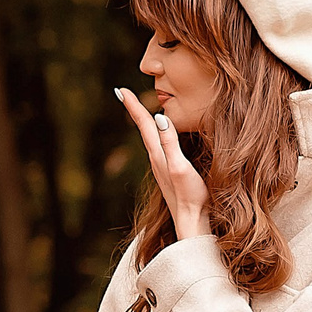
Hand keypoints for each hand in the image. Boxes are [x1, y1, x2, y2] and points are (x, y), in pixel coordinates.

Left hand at [116, 87, 208, 241]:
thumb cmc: (189, 196)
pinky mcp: (168, 172)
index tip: (120, 90)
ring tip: (137, 108)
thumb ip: (170, 143)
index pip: (144, 125)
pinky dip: (155, 134)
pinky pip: (158, 146)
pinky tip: (158, 136)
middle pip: (143, 129)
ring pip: (150, 138)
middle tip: (123, 93)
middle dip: (134, 109)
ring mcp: (161, 166)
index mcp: (158, 154)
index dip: (133, 106)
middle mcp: (156, 159)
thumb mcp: (180, 167)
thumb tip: (160, 118)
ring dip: (143, 121)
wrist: (191, 221)